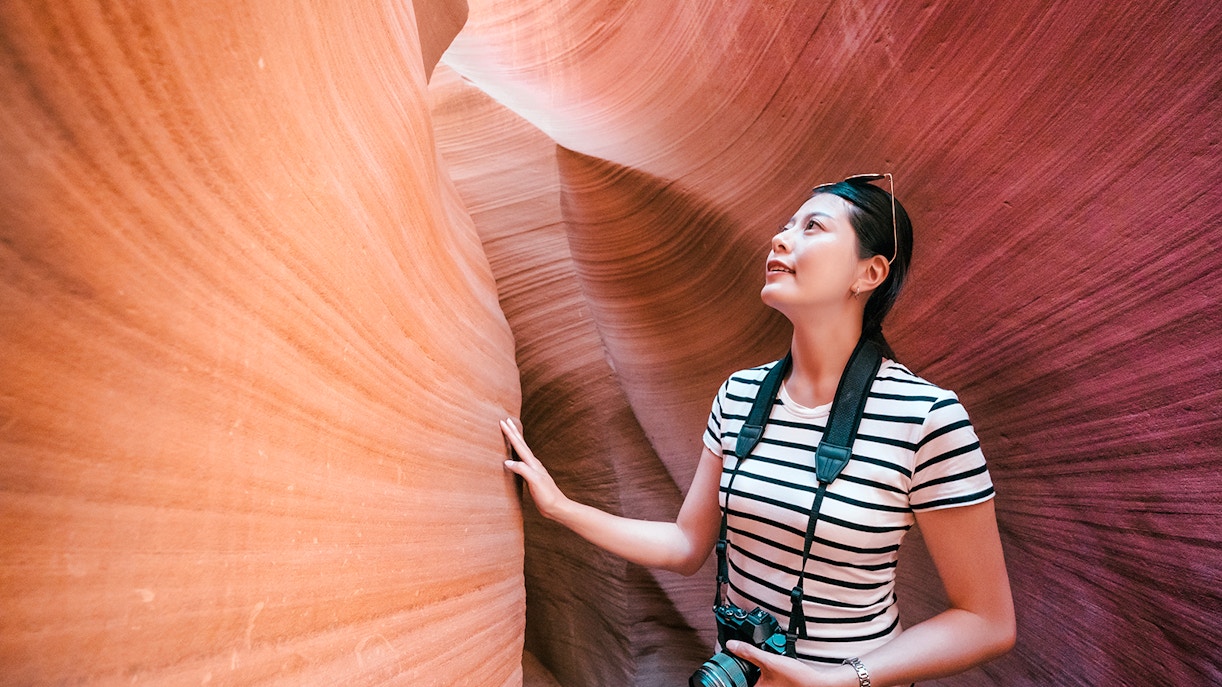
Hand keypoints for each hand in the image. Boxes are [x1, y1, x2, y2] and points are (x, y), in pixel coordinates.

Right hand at [500, 418, 568, 518]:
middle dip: (513, 432)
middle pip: (522, 444)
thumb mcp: (535, 482)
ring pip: (522, 451)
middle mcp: (534, 464)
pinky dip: (518, 454)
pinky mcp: (532, 477)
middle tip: (506, 421)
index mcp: (533, 464)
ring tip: (511, 433)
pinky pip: (522, 460)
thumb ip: (523, 470)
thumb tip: (507, 461)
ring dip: (516, 441)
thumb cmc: (547, 496)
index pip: (519, 445)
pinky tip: (517, 456)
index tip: (503, 422)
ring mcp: (534, 469)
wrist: (557, 507)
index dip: (511, 434)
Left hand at [724, 641, 850, 686]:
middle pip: (741, 683)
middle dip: (737, 674)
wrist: (818, 685)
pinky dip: (757, 676)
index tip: (722, 669)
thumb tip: (732, 645)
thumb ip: (749, 652)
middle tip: (735, 660)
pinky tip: (762, 668)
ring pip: (751, 681)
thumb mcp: (770, 661)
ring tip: (748, 663)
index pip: (734, 684)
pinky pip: (760, 683)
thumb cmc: (798, 678)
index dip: (726, 678)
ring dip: (747, 675)